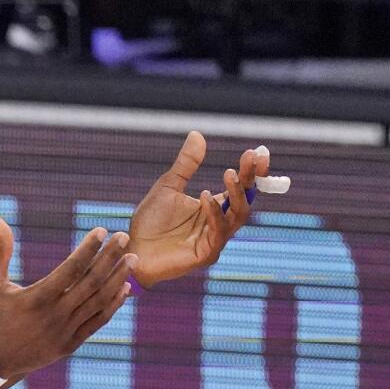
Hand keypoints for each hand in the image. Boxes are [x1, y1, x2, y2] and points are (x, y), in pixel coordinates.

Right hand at [0, 217, 136, 388]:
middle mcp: (55, 316)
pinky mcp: (70, 344)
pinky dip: (113, 304)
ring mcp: (65, 333)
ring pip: (99, 302)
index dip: (88, 248)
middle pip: (91, 282)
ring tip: (132, 259)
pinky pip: (98, 321)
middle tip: (125, 237)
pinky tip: (124, 287)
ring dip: (118, 279)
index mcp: (36, 299)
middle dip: (110, 258)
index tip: (102, 230)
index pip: (71, 268)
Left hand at [128, 131, 269, 286]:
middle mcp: (219, 223)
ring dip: (236, 194)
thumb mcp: (168, 186)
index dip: (252, 171)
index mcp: (213, 207)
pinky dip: (214, 213)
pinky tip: (206, 197)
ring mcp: (214, 240)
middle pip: (245, 200)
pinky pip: (218, 232)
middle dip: (250, 178)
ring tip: (229, 173)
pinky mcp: (206, 254)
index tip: (258, 151)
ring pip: (237, 216)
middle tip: (252, 158)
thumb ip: (186, 164)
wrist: (132, 248)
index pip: (240, 188)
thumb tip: (197, 134)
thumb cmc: (150, 222)